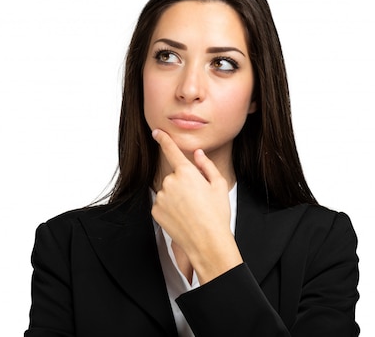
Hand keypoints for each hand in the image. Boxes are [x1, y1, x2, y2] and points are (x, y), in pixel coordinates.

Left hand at [151, 129, 242, 283]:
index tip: (156, 132)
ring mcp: (161, 196)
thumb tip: (198, 154)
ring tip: (192, 211)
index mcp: (187, 172)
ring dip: (176, 198)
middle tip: (198, 200)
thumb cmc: (216, 214)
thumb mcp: (218, 186)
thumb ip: (207, 166)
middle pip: (174, 177)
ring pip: (168, 192)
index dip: (163, 139)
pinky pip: (162, 204)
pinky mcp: (155, 210)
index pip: (171, 150)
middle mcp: (170, 181)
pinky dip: (170, 209)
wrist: (207, 242)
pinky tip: (182, 218)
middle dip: (183, 185)